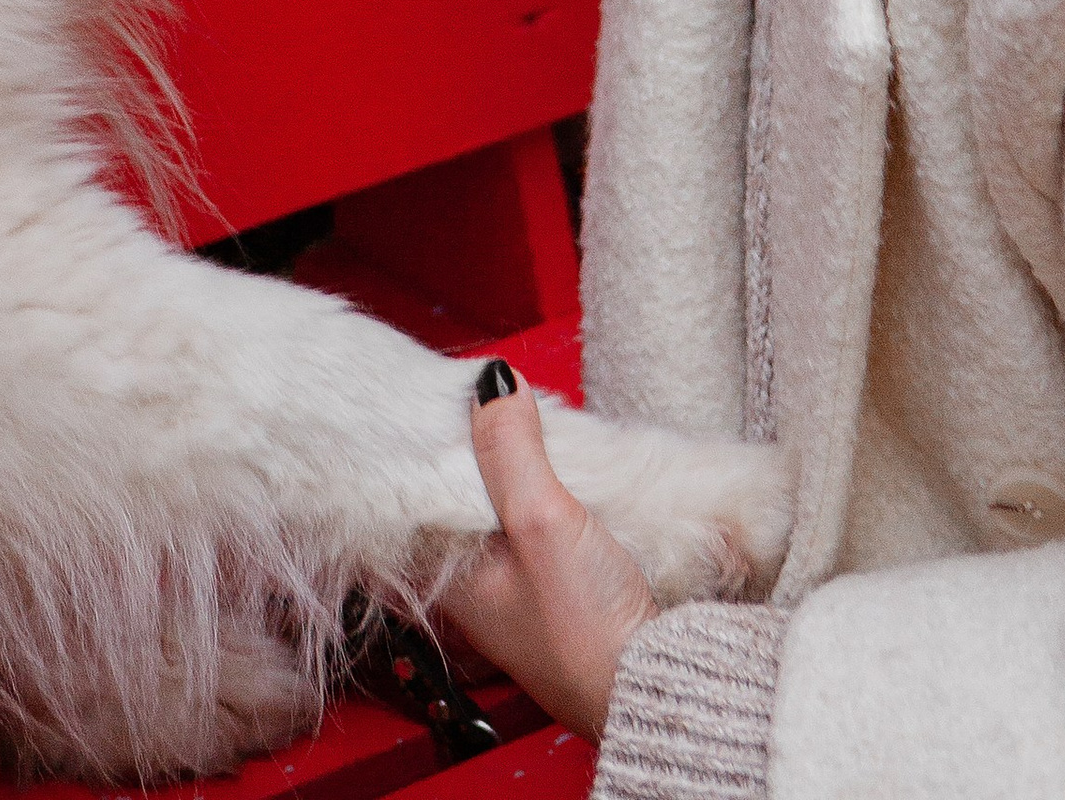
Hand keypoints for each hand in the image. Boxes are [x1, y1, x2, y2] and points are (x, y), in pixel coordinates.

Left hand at [434, 366, 658, 740]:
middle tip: (484, 395)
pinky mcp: (551, 587)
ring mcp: (512, 588)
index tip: (433, 392)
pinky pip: (528, 521)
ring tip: (519, 414)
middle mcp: (472, 586)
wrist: (653, 685)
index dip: (421, 443)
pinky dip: (536, 487)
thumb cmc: (588, 629)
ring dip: (507, 463)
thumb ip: (510, 451)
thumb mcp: (541, 522)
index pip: (410, 496)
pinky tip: (552, 463)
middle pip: (452, 496)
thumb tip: (490, 380)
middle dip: (468, 446)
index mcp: (447, 579)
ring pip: (493, 505)